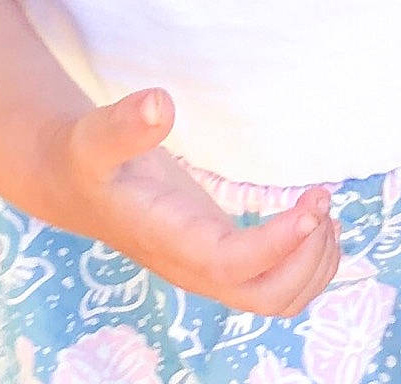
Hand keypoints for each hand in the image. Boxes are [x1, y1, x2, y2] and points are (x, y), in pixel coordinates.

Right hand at [40, 87, 341, 317]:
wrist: (78, 186)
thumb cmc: (88, 161)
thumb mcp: (96, 136)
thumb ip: (125, 123)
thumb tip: (159, 102)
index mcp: (171, 241)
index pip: (233, 264)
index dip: (279, 244)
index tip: (312, 205)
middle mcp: (196, 267)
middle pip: (268, 298)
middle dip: (308, 257)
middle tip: (321, 199)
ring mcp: (212, 269)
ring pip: (280, 299)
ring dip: (314, 261)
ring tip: (322, 206)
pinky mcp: (224, 258)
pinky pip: (276, 283)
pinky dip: (307, 260)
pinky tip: (314, 219)